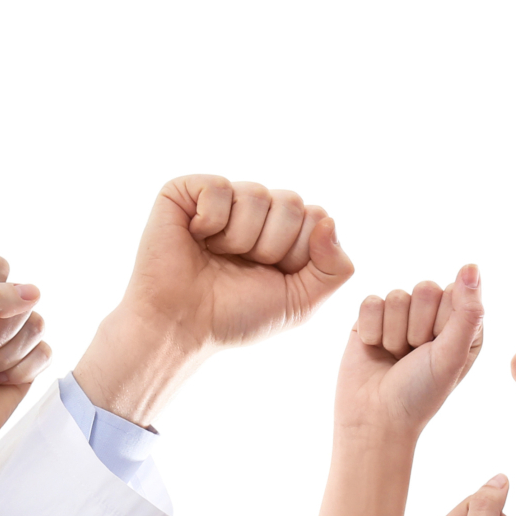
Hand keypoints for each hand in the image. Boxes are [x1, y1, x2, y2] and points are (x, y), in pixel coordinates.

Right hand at [74, 175, 354, 424]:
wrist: (181, 326)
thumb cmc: (235, 316)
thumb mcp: (300, 303)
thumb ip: (334, 269)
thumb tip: (329, 221)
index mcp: (283, 231)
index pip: (317, 217)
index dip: (298, 254)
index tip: (271, 276)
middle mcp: (256, 209)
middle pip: (292, 204)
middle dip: (271, 247)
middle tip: (241, 268)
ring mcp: (224, 196)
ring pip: (258, 196)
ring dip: (240, 239)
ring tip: (216, 256)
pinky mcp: (188, 190)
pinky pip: (220, 188)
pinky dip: (211, 223)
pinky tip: (196, 238)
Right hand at [335, 266, 485, 441]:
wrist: (375, 419)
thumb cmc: (420, 394)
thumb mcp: (452, 354)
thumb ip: (467, 311)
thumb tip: (472, 265)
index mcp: (462, 323)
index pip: (455, 292)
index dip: (442, 324)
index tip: (436, 353)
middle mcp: (433, 316)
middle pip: (425, 289)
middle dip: (417, 329)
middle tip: (412, 357)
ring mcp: (401, 315)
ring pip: (397, 296)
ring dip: (394, 335)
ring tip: (394, 358)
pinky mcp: (370, 318)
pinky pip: (371, 303)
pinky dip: (371, 331)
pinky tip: (374, 350)